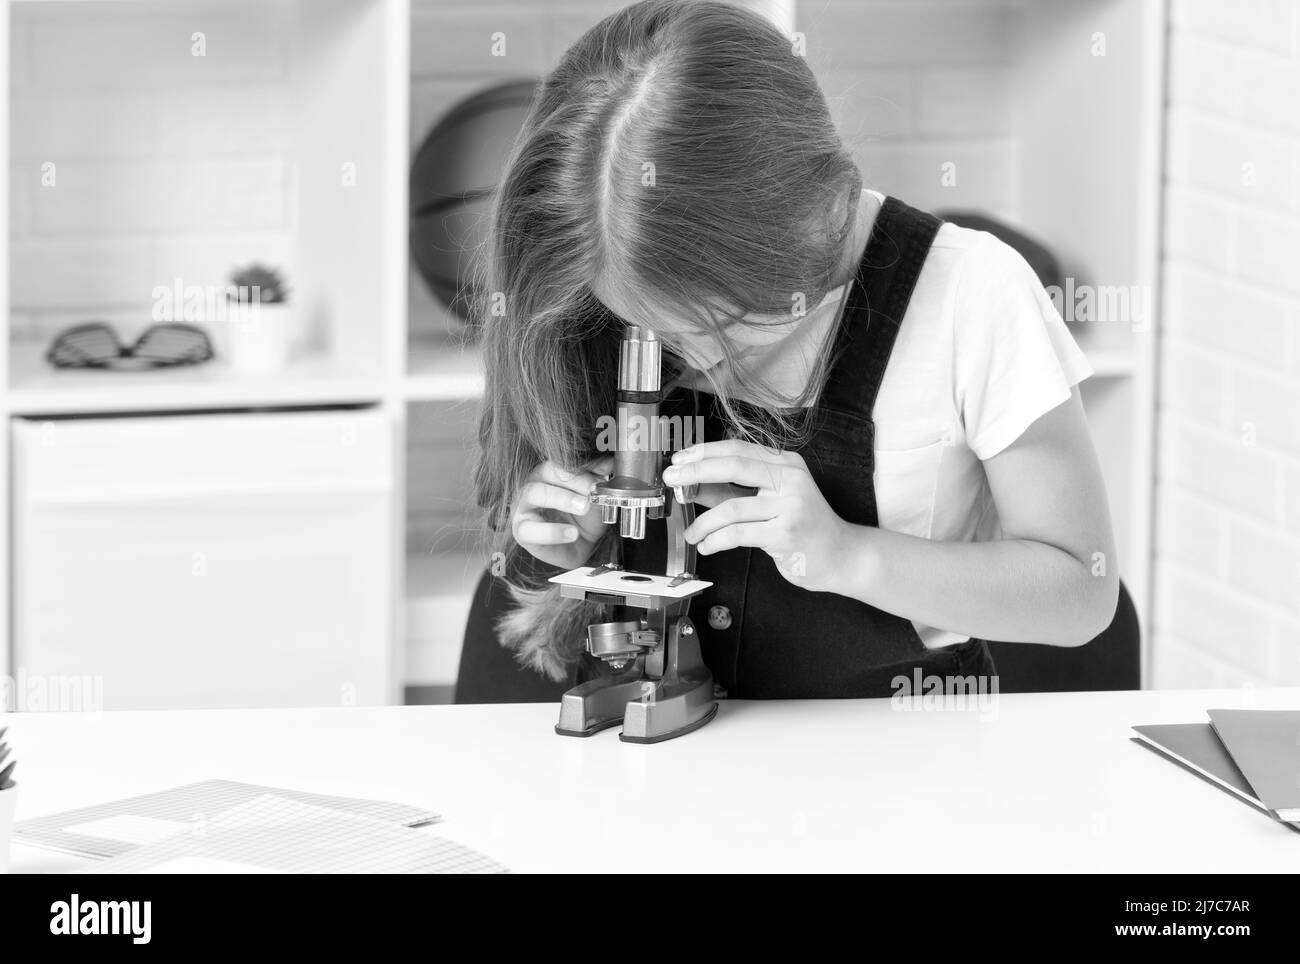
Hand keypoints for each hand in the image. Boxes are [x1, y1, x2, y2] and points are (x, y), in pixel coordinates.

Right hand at [511, 457, 613, 569]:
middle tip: (592, 491)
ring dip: (562, 498)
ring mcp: (523, 507)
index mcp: (548, 473)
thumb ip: (597, 480)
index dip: (580, 468)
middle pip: (545, 472)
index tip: (601, 476)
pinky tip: (572, 533)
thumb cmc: (583, 519)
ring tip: (584, 508)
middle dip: (572, 480)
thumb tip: (607, 463)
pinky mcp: (521, 531)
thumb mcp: (595, 498)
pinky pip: (529, 529)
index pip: (560, 462)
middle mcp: (532, 485)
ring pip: (533, 493)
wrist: (581, 546)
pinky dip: (552, 531)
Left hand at [662, 440, 850, 592]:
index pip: (737, 448)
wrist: (841, 556)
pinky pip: (738, 534)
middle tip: (672, 481)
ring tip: (692, 534)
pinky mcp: (786, 534)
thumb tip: (691, 484)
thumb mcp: (769, 501)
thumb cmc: (802, 526)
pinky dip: (716, 541)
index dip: (703, 452)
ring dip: (703, 522)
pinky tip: (708, 546)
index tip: (678, 460)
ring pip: (731, 508)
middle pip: (733, 466)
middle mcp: (790, 479)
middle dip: (695, 472)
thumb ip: (732, 491)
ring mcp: (790, 506)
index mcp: (786, 463)